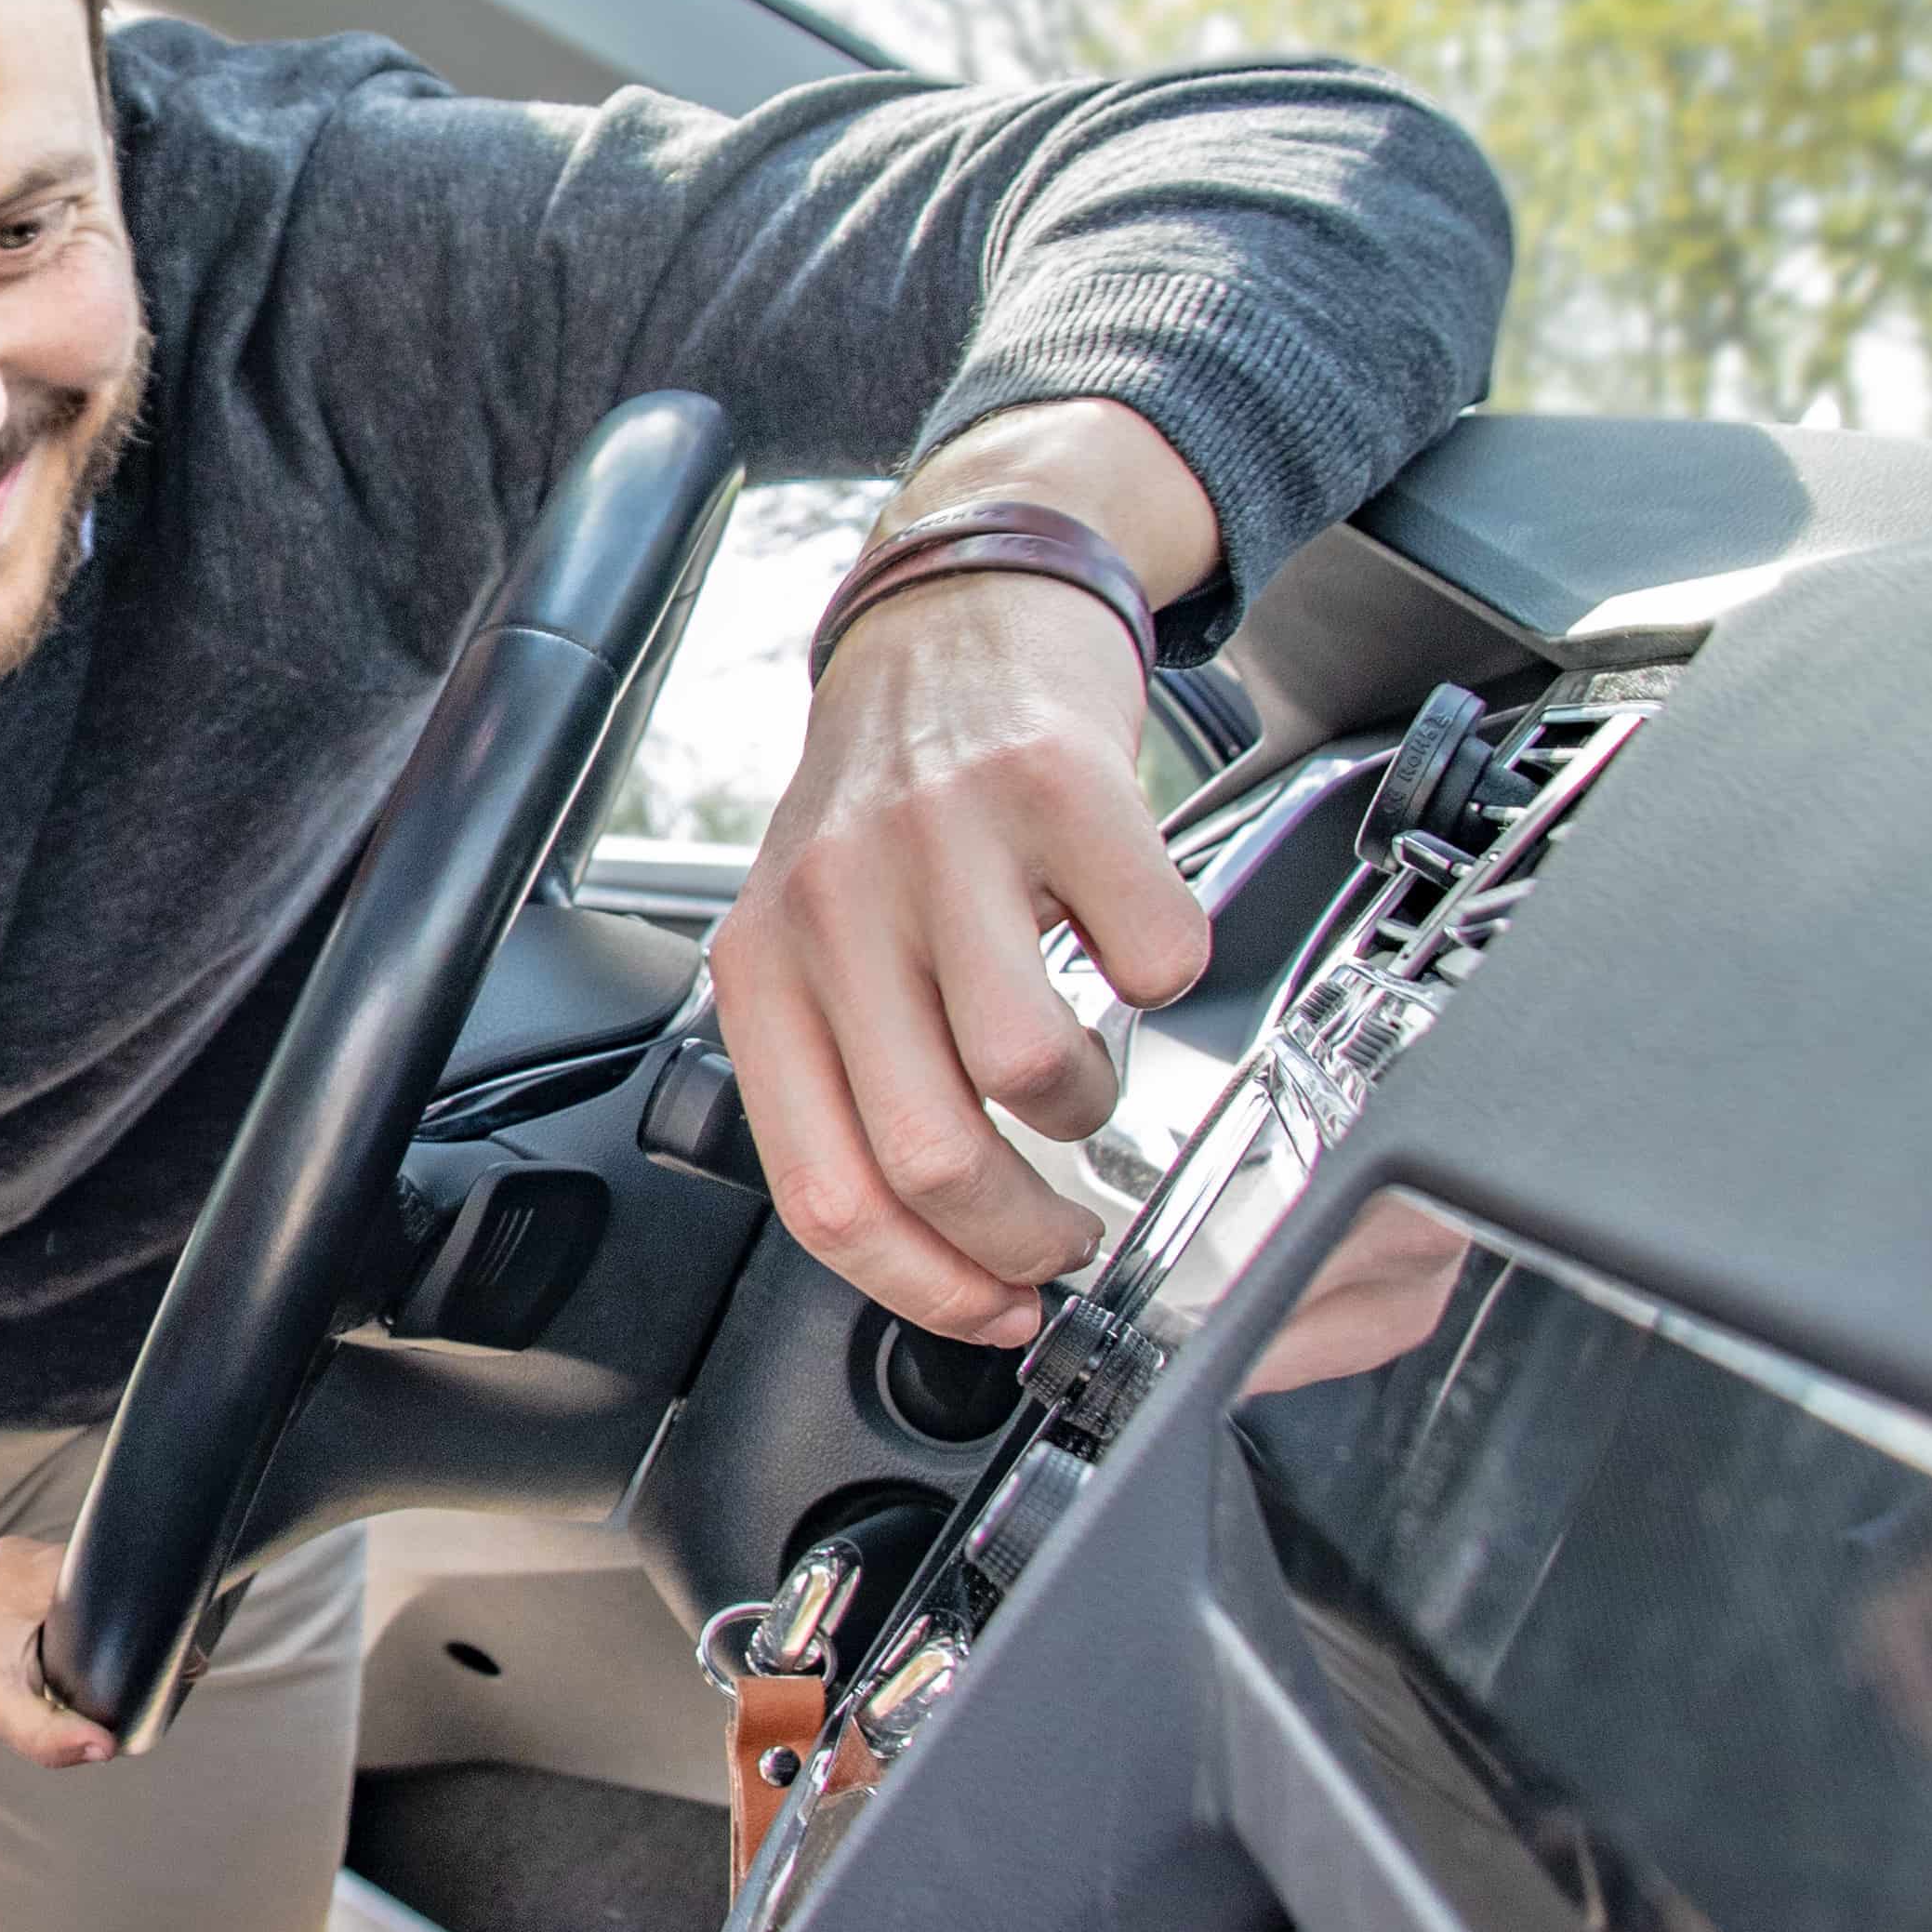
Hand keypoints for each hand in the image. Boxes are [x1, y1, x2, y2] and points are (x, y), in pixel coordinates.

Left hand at [0, 1537, 117, 1836]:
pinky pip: (63, 1583)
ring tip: (60, 1660)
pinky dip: (68, 1616)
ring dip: (86, 1620)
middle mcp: (17, 1553)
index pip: (97, 1572)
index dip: (117, 1610)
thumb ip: (55, 1735)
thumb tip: (107, 1748)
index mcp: (17, 1576)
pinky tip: (52, 1649)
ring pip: (81, 1578)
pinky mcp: (17, 1570)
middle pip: (94, 1575)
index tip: (112, 1655)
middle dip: (102, 1623)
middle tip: (80, 1670)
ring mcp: (15, 1556)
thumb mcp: (3, 1721)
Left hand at [707, 452, 1213, 1344]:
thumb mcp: (818, 939)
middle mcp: (835, 909)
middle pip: (932, 1157)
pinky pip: (1148, 957)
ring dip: (1087, 1113)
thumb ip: (849, 1073)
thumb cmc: (891, 803)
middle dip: (1023, 1238)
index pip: (824, 1192)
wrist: (953, 619)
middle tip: (1064, 1231)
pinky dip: (1166, 981)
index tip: (994, 1312)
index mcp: (764, 971)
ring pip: (1029, 1072)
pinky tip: (1133, 952)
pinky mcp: (1055, 787)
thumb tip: (936, 1248)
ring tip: (1085, 1079)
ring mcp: (941, 845)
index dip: (922, 1287)